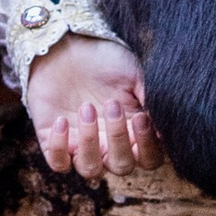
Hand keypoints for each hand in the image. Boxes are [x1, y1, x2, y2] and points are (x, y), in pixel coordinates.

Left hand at [24, 34, 158, 178]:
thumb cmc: (104, 61)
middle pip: (122, 166)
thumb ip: (150, 98)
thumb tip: (163, 124)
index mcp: (132, 132)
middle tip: (112, 104)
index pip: (149, 158)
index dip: (147, 146)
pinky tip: (61, 120)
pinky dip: (59, 146)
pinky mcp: (53, 141)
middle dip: (118, 138)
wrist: (67, 46)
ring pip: (90, 169)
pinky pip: (58, 163)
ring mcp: (80, 146)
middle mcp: (108, 145)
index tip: (141, 117)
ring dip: (89, 141)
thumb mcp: (133, 74)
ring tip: (86, 107)